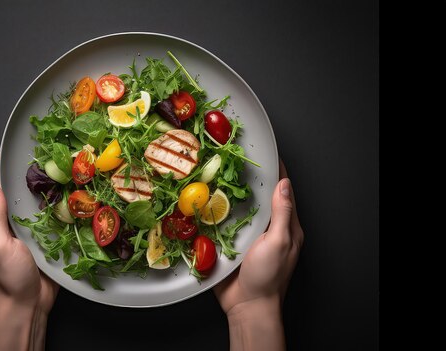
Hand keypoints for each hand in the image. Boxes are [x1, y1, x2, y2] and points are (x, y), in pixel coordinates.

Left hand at [0, 152, 57, 350]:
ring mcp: (21, 233)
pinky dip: (50, 204)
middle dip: (18, 173)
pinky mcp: (38, 240)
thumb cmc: (10, 279)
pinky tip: (61, 194)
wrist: (27, 305)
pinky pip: (43, 217)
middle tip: (33, 153)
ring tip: (49, 168)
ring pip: (28, 203)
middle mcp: (3, 225)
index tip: (5, 149)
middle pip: (10, 193)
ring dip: (36, 187)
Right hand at [213, 161, 302, 349]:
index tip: (265, 152)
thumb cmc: (268, 277)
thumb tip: (284, 184)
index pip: (283, 192)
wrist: (247, 306)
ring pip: (238, 208)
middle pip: (259, 197)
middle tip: (233, 159)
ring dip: (228, 194)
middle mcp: (267, 228)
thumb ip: (282, 212)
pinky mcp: (230, 244)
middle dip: (248, 179)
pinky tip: (204, 201)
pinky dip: (215, 212)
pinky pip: (223, 224)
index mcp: (286, 226)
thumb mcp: (279, 241)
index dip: (276, 171)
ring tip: (215, 174)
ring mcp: (248, 237)